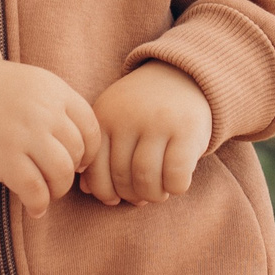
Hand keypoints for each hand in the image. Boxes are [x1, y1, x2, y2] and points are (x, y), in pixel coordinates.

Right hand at [0, 60, 102, 216]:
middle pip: (78, 154)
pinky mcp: (4, 157)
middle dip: (71, 172)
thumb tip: (83, 151)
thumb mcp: (36, 83)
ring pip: (62, 174)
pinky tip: (35, 207)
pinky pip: (35, 189)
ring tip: (46, 192)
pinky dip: (38, 204)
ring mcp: (25, 135)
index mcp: (56, 92)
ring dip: (58, 190)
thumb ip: (61, 107)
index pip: (91, 129)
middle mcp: (45, 112)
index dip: (89, 151)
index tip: (78, 160)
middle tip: (56, 177)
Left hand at [84, 62, 212, 206]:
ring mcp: (158, 123)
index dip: (103, 192)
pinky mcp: (187, 129)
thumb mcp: (115, 121)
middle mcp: (128, 118)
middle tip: (140, 197)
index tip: (115, 198)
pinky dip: (175, 188)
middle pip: (121, 177)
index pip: (94, 169)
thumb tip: (87, 190)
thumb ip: (100, 152)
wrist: (183, 77)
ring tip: (158, 193)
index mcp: (104, 117)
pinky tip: (176, 184)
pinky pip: (175, 175)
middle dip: (131, 196)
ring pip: (146, 179)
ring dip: (153, 196)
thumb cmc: (143, 110)